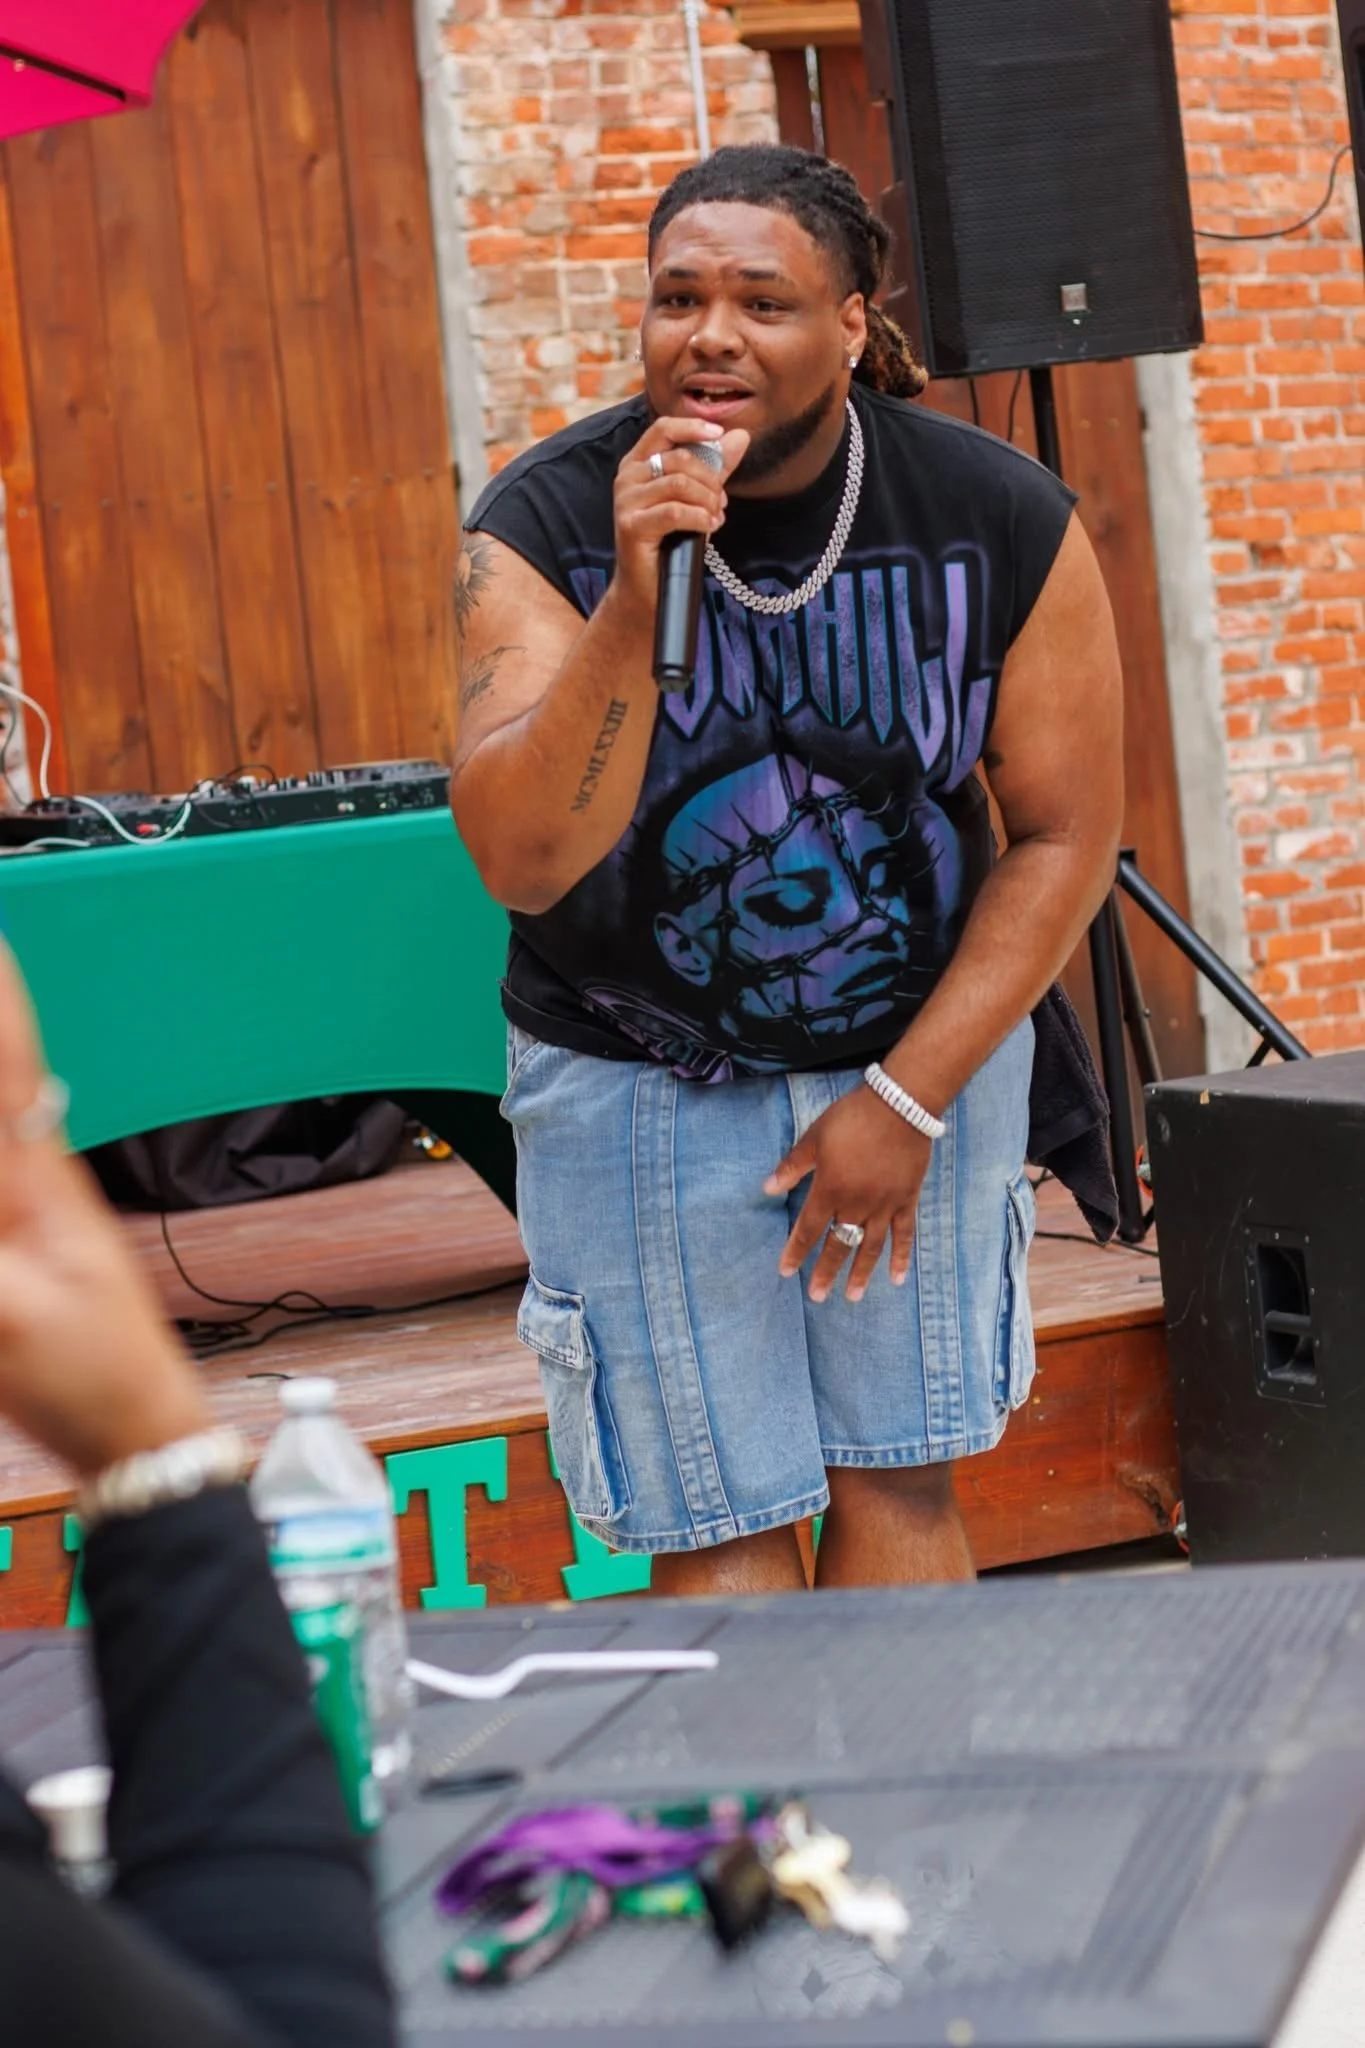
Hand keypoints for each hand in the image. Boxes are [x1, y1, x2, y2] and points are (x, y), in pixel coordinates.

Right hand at [0, 938, 208, 1476]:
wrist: (143, 1430)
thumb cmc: (91, 1379)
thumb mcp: (8, 1320)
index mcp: (35, 1180)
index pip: (6, 1059)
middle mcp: (38, 1174)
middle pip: (7, 1070)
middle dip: (1, 1012)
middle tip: (0, 949)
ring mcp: (37, 1201)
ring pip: (9, 1109)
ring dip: (6, 1057)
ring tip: (5, 1001)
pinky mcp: (33, 1234)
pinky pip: (11, 1150)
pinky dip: (9, 1113)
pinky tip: (11, 1106)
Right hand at [611, 416, 749, 618]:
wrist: (647, 588)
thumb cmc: (670, 541)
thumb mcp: (696, 498)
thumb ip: (715, 467)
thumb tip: (740, 436)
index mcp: (638, 463)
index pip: (663, 428)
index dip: (692, 426)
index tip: (718, 433)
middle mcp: (627, 477)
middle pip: (680, 458)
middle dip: (711, 479)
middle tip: (721, 501)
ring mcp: (625, 501)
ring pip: (679, 483)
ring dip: (707, 500)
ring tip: (715, 517)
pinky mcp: (631, 526)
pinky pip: (674, 512)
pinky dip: (699, 518)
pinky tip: (708, 527)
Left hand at [764, 1086, 931, 1302]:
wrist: (900, 1106)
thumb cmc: (852, 1117)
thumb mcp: (815, 1137)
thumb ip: (793, 1166)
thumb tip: (767, 1188)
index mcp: (830, 1189)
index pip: (809, 1228)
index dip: (796, 1250)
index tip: (786, 1271)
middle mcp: (857, 1204)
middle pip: (838, 1244)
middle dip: (826, 1272)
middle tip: (817, 1296)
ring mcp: (884, 1205)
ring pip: (870, 1247)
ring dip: (861, 1274)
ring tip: (853, 1297)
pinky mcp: (907, 1200)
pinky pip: (904, 1235)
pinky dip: (901, 1257)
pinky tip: (898, 1278)